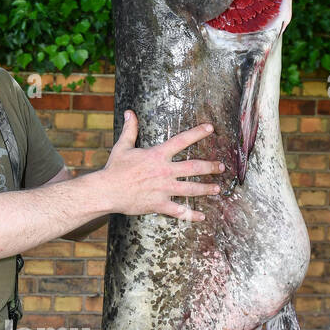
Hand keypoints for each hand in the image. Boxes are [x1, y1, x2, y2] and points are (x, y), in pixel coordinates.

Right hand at [102, 111, 224, 221]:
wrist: (107, 191)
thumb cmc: (114, 169)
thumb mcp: (123, 146)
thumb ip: (130, 129)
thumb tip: (129, 113)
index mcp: (157, 155)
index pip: (182, 141)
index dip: (198, 133)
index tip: (211, 128)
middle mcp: (164, 171)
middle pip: (194, 167)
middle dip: (210, 166)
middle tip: (221, 166)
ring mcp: (163, 188)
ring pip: (191, 189)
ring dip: (206, 189)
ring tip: (217, 189)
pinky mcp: (159, 204)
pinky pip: (179, 210)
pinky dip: (191, 214)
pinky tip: (202, 216)